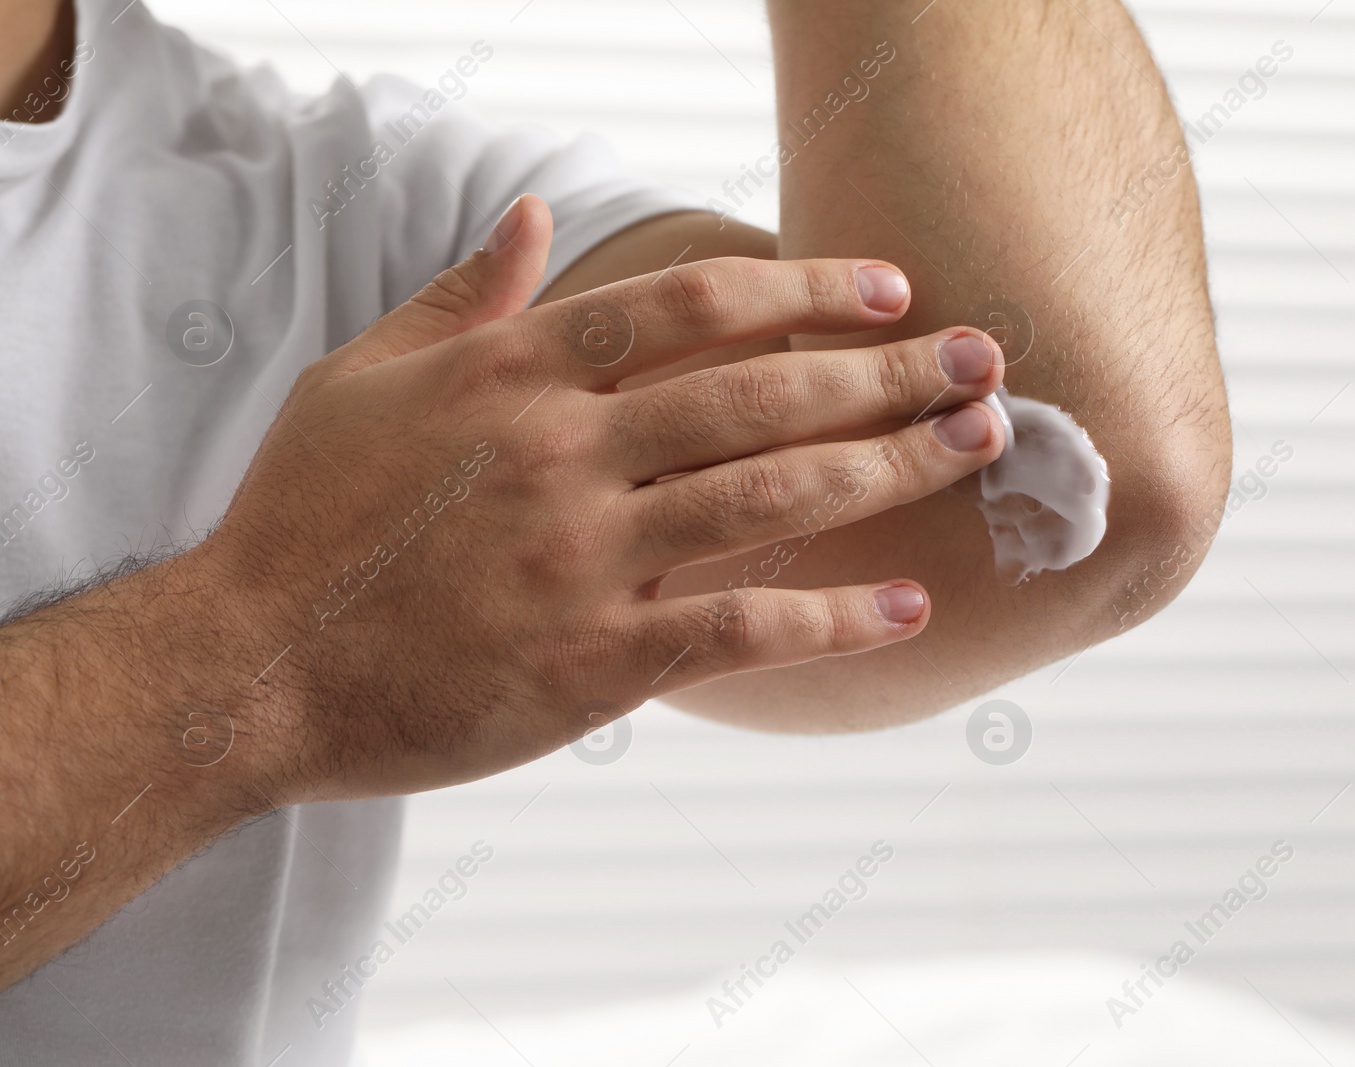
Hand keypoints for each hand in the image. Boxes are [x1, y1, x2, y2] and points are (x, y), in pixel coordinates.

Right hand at [197, 196, 1006, 802]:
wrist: (249, 668)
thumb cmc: (304, 518)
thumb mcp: (364, 379)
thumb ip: (462, 296)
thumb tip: (528, 214)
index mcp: (510, 375)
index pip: (687, 307)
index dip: (801, 287)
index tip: (886, 286)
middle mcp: (559, 455)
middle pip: (758, 394)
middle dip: (885, 372)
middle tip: (982, 362)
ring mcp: (580, 560)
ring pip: (767, 499)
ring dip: (887, 469)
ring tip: (974, 447)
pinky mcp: (591, 663)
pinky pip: (738, 629)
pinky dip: (832, 618)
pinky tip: (908, 606)